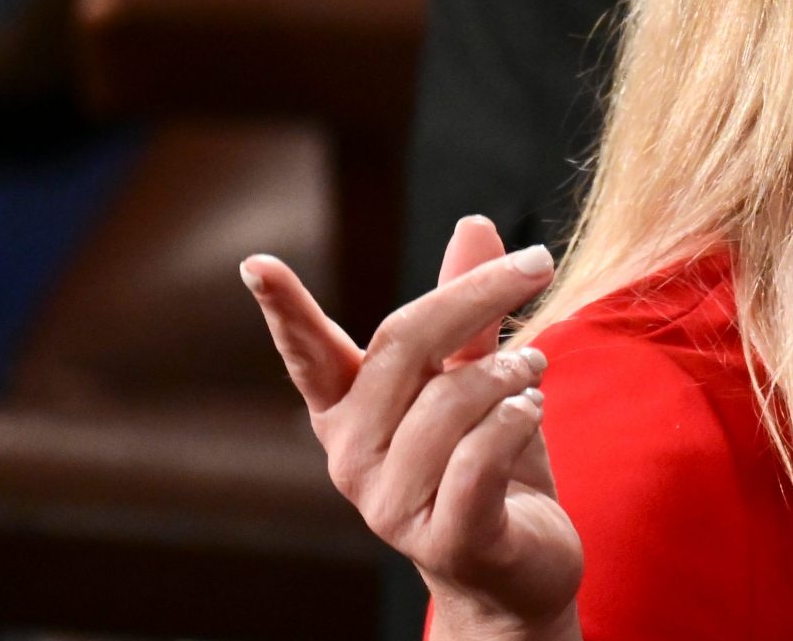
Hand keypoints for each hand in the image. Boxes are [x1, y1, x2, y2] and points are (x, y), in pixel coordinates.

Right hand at [243, 216, 583, 637]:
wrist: (520, 570)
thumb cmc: (493, 466)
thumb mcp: (481, 378)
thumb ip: (470, 311)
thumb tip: (474, 222)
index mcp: (351, 415)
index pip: (311, 356)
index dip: (285, 312)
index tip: (255, 263)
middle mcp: (354, 458)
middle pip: (402, 346)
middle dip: (475, 296)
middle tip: (537, 265)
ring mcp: (391, 504)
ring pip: (451, 400)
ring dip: (511, 372)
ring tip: (536, 370)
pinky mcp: (445, 537)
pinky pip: (480, 456)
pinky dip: (516, 421)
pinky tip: (532, 411)